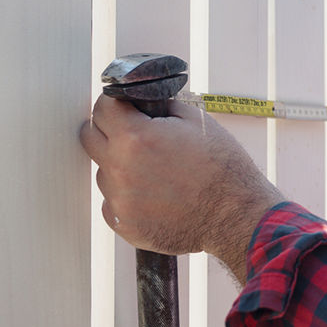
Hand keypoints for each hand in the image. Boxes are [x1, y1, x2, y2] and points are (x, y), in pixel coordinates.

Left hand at [80, 95, 283, 282]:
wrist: (236, 214)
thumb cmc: (222, 165)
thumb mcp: (195, 120)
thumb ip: (157, 107)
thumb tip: (138, 102)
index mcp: (135, 138)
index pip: (102, 107)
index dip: (116, 102)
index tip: (125, 105)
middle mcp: (119, 169)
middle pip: (89, 136)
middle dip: (108, 128)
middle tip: (134, 132)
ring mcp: (119, 201)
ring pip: (103, 171)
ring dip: (121, 165)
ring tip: (157, 171)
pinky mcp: (124, 225)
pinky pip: (113, 202)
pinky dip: (129, 195)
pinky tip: (157, 195)